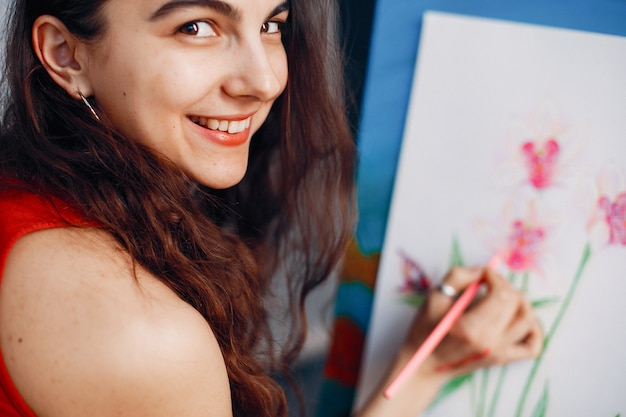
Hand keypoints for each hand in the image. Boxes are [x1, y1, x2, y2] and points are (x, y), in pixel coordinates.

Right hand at [355, 266, 542, 416]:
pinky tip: (520, 318)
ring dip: (520, 302)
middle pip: (516, 304)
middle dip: (505, 286)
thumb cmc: (425, 330)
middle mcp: (491, 342)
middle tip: (489, 282)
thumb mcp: (434, 298)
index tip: (482, 274)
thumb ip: (458, 277)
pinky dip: (534, 330)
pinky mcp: (503, 358)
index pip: (502, 294)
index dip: (495, 277)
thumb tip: (483, 271)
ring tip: (503, 296)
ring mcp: (500, 352)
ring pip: (528, 320)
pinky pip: (533, 346)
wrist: (425, 364)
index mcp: (472, 328)